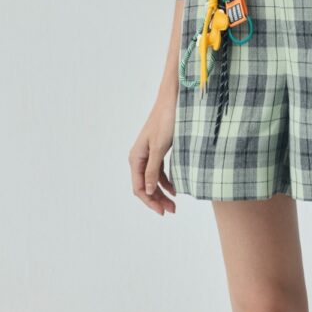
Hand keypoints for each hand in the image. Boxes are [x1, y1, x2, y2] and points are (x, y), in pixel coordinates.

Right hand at [129, 99, 177, 215]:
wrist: (173, 99)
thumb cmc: (166, 120)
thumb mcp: (160, 147)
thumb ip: (153, 170)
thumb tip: (148, 191)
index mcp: (136, 158)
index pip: (139, 188)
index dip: (150, 201)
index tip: (163, 211)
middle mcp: (140, 157)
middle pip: (146, 186)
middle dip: (157, 199)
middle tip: (172, 210)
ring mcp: (149, 153)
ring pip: (153, 179)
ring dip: (162, 192)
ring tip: (174, 204)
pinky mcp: (158, 149)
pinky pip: (159, 170)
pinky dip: (166, 181)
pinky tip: (175, 188)